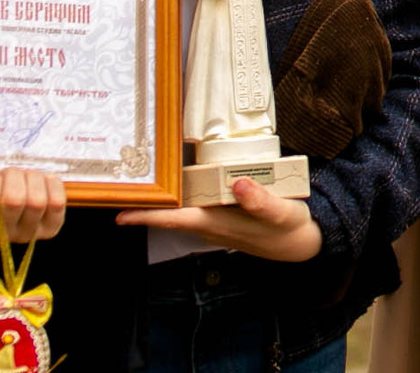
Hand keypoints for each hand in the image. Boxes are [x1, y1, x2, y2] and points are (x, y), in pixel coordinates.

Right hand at [0, 169, 64, 246]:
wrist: (12, 208)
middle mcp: (0, 237)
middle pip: (14, 200)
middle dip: (15, 177)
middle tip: (12, 173)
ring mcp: (26, 235)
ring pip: (37, 201)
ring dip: (34, 179)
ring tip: (28, 176)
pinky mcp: (49, 229)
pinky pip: (56, 203)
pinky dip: (52, 185)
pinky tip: (44, 181)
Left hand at [117, 176, 321, 261]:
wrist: (300, 244)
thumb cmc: (288, 227)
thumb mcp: (281, 212)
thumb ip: (260, 200)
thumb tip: (237, 183)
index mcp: (217, 222)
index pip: (173, 220)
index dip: (145, 217)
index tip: (119, 214)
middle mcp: (209, 224)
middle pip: (169, 213)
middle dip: (146, 201)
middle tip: (124, 179)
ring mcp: (214, 222)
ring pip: (180, 210)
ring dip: (163, 198)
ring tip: (144, 176)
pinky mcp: (222, 217)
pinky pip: (195, 206)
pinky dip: (183, 195)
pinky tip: (182, 180)